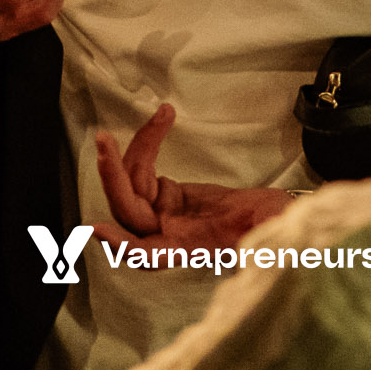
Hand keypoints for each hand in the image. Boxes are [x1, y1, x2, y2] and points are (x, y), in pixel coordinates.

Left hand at [93, 103, 291, 250]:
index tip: (96, 230)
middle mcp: (168, 234)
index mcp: (188, 249)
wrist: (269, 215)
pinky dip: (150, 142)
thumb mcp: (272, 229)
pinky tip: (164, 119)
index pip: (149, 254)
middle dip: (113, 176)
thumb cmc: (274, 225)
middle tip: (104, 142)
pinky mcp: (165, 195)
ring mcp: (163, 214)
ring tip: (163, 115)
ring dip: (141, 145)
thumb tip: (272, 242)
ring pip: (134, 182)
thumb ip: (266, 236)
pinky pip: (145, 168)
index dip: (123, 245)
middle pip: (129, 210)